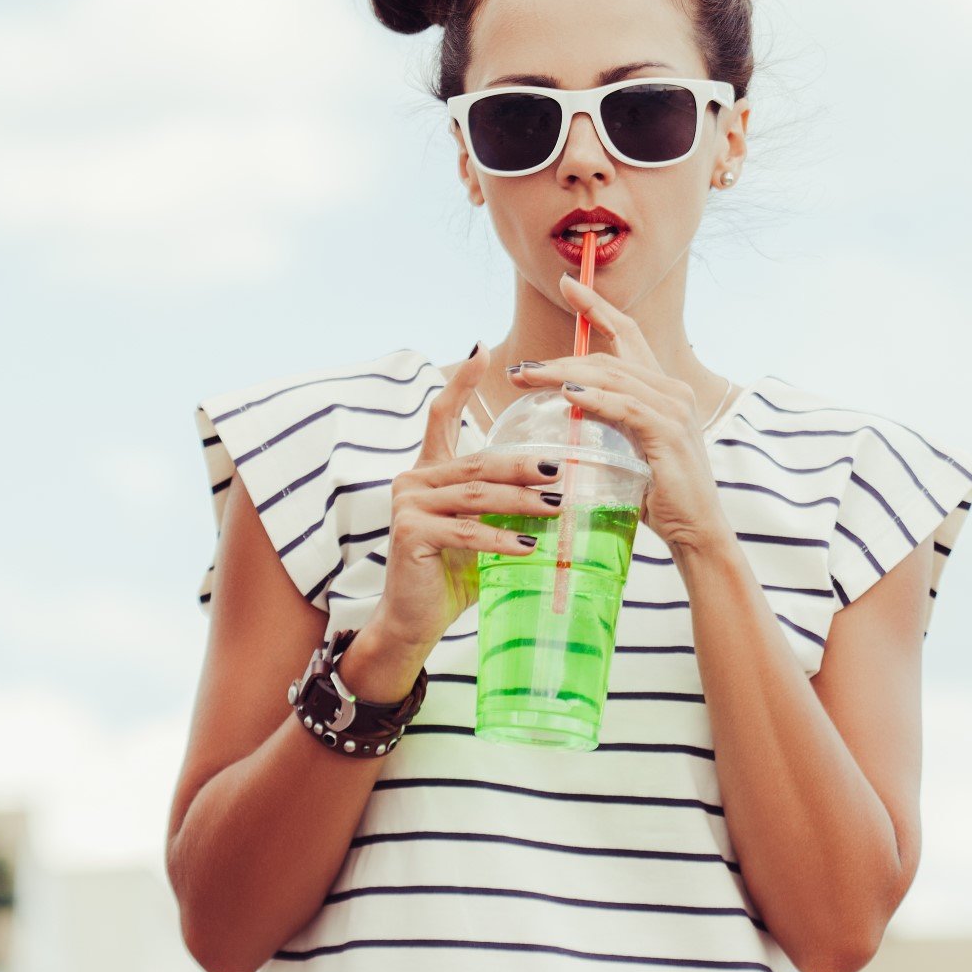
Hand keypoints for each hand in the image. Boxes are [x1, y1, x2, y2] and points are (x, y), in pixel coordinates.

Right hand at [375, 344, 563, 656]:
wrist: (413, 621)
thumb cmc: (452, 575)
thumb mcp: (480, 531)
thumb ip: (501, 506)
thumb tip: (555, 489)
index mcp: (430, 471)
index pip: (442, 417)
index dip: (461, 383)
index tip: (482, 350)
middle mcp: (414, 479)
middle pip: (479, 462)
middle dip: (525, 464)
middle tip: (563, 468)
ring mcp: (408, 503)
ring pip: (478, 494)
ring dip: (522, 500)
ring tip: (558, 505)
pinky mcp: (410, 531)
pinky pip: (467, 531)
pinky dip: (502, 538)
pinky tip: (529, 546)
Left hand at [511, 273, 733, 557]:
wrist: (697, 532)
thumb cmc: (661, 496)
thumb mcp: (629, 450)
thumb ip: (609, 423)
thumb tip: (568, 409)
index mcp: (663, 390)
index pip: (629, 335)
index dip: (597, 307)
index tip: (568, 284)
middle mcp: (672, 390)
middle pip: (609, 356)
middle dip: (560, 357)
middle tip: (519, 367)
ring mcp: (674, 409)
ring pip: (611, 377)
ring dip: (563, 375)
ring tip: (526, 379)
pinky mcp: (669, 432)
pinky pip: (625, 406)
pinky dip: (594, 399)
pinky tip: (566, 396)